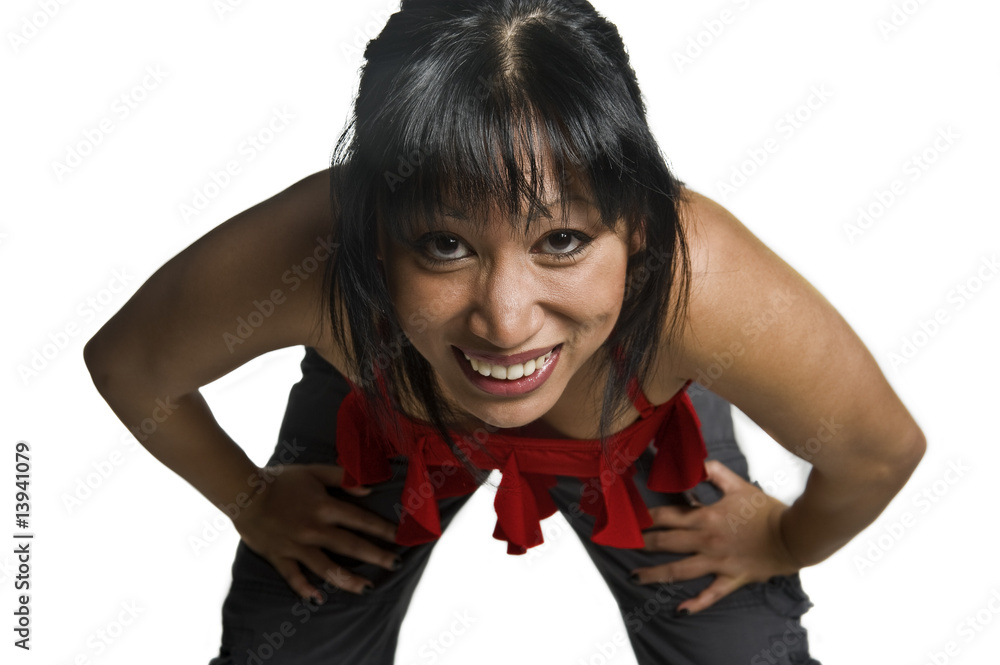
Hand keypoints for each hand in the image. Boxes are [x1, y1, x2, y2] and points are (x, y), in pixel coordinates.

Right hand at [231, 463, 399, 601]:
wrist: (242, 492)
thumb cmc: (280, 480)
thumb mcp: (313, 471)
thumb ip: (342, 477)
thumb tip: (368, 488)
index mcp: (323, 506)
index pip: (360, 519)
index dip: (382, 529)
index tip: (401, 537)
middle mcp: (313, 529)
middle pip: (350, 545)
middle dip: (376, 555)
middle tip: (396, 565)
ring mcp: (296, 545)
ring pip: (326, 567)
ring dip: (348, 579)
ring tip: (368, 588)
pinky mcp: (279, 556)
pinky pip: (293, 577)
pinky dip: (305, 589)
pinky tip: (319, 599)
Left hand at [630, 460, 801, 614]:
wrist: (793, 535)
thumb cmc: (766, 510)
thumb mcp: (738, 485)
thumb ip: (714, 473)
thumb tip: (695, 465)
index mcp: (706, 517)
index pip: (668, 517)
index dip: (646, 518)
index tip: (629, 520)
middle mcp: (706, 541)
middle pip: (666, 543)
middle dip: (642, 544)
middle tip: (622, 546)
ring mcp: (717, 562)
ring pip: (679, 570)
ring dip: (655, 574)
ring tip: (634, 577)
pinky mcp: (731, 578)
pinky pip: (711, 594)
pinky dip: (695, 603)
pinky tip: (679, 610)